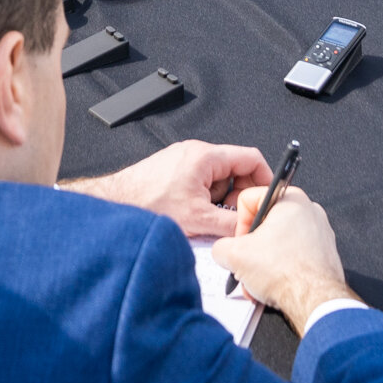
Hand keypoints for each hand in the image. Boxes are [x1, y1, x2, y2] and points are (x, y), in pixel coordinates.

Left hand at [68, 140, 269, 236]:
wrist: (116, 205)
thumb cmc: (147, 204)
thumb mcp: (198, 219)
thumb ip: (230, 224)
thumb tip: (249, 229)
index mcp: (206, 156)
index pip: (251, 158)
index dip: (265, 179)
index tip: (266, 196)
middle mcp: (196, 153)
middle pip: (235, 171)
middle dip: (238, 196)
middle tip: (233, 216)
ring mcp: (184, 161)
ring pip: (218, 180)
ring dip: (219, 200)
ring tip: (206, 218)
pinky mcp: (175, 171)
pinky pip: (201, 184)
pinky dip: (204, 200)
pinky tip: (193, 216)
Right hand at [207, 186, 356, 333]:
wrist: (315, 301)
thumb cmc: (287, 273)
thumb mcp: (235, 256)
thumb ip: (221, 247)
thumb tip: (223, 250)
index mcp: (290, 199)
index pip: (249, 200)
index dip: (239, 224)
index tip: (242, 243)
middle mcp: (308, 210)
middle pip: (264, 224)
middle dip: (252, 249)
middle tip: (249, 264)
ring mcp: (319, 233)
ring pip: (278, 242)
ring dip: (264, 263)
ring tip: (260, 280)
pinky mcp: (324, 254)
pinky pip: (294, 256)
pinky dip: (282, 269)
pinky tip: (275, 285)